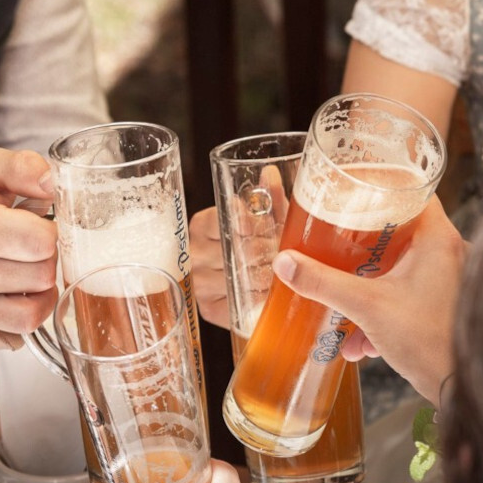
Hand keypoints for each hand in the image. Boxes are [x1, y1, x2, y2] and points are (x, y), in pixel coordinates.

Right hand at [0, 148, 58, 347]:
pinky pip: (13, 337)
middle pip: (42, 277)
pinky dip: (19, 318)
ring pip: (32, 316)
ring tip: (26, 271)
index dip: (51, 231)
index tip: (39, 224)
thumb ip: (23, 167)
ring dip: (39, 293)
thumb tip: (51, 183)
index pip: (43, 242)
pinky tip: (9, 294)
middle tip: (30, 247)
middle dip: (46, 259)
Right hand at [194, 163, 292, 332]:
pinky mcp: (210, 309)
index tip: (274, 228)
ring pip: (236, 278)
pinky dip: (256, 299)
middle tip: (288, 253)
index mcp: (203, 224)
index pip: (224, 220)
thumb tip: (270, 173)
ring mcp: (200, 283)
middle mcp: (194, 253)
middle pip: (234, 250)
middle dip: (267, 251)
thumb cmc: (266, 243)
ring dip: (266, 276)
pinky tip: (273, 294)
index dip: (253, 225)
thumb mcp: (272, 218)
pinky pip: (234, 304)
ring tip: (286, 272)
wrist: (265, 282)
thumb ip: (270, 198)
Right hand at [273, 197, 462, 401]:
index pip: (415, 191)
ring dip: (373, 283)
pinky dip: (385, 310)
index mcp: (438, 239)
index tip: (357, 191)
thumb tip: (287, 264)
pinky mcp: (446, 308)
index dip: (385, 186)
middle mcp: (450, 254)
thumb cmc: (429, 340)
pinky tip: (361, 341)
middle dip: (369, 242)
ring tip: (345, 295)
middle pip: (404, 229)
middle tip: (341, 240)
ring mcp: (451, 282)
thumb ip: (324, 282)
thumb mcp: (367, 306)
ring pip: (405, 267)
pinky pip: (411, 296)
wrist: (460, 388)